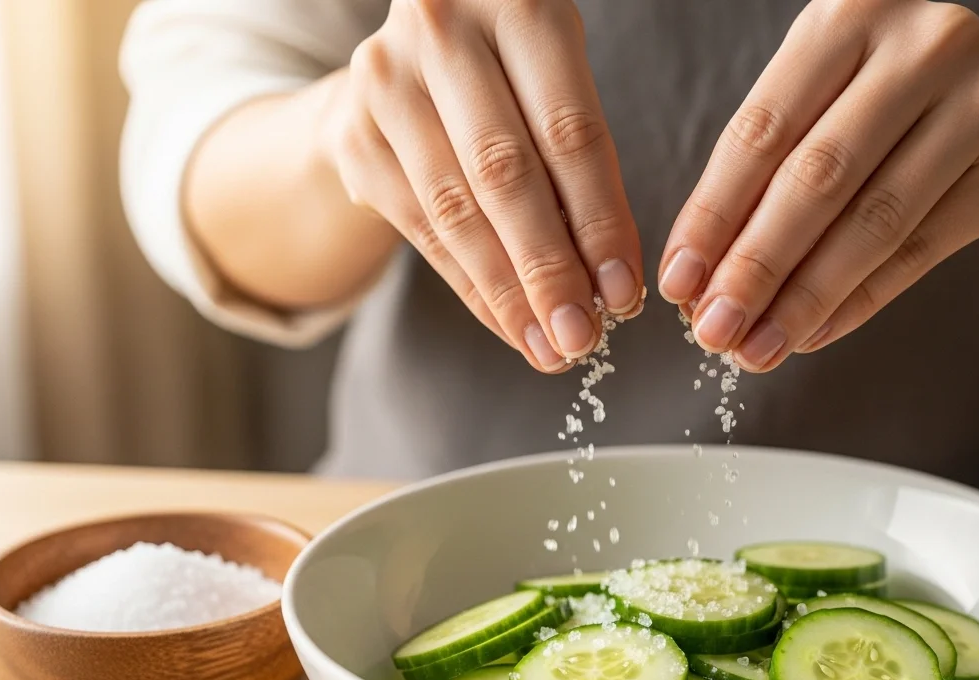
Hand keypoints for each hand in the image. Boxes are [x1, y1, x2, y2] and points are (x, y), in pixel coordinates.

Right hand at [324, 0, 641, 371]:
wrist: (407, 58)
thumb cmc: (511, 75)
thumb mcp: (555, 78)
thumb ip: (581, 156)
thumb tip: (612, 280)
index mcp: (517, 2)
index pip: (569, 132)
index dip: (599, 220)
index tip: (625, 293)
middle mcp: (442, 28)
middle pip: (505, 173)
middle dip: (550, 268)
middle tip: (584, 338)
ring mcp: (386, 80)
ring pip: (456, 208)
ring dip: (508, 291)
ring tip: (549, 346)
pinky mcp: (353, 133)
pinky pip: (420, 227)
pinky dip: (470, 285)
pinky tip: (508, 324)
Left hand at [659, 0, 978, 369]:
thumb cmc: (910, 110)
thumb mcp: (838, 103)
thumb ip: (773, 170)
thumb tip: (700, 274)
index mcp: (852, 12)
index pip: (762, 128)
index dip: (713, 213)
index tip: (678, 281)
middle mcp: (922, 42)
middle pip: (816, 175)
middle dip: (754, 264)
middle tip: (712, 329)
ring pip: (872, 219)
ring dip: (804, 297)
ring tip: (757, 347)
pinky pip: (920, 249)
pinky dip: (859, 300)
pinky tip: (814, 333)